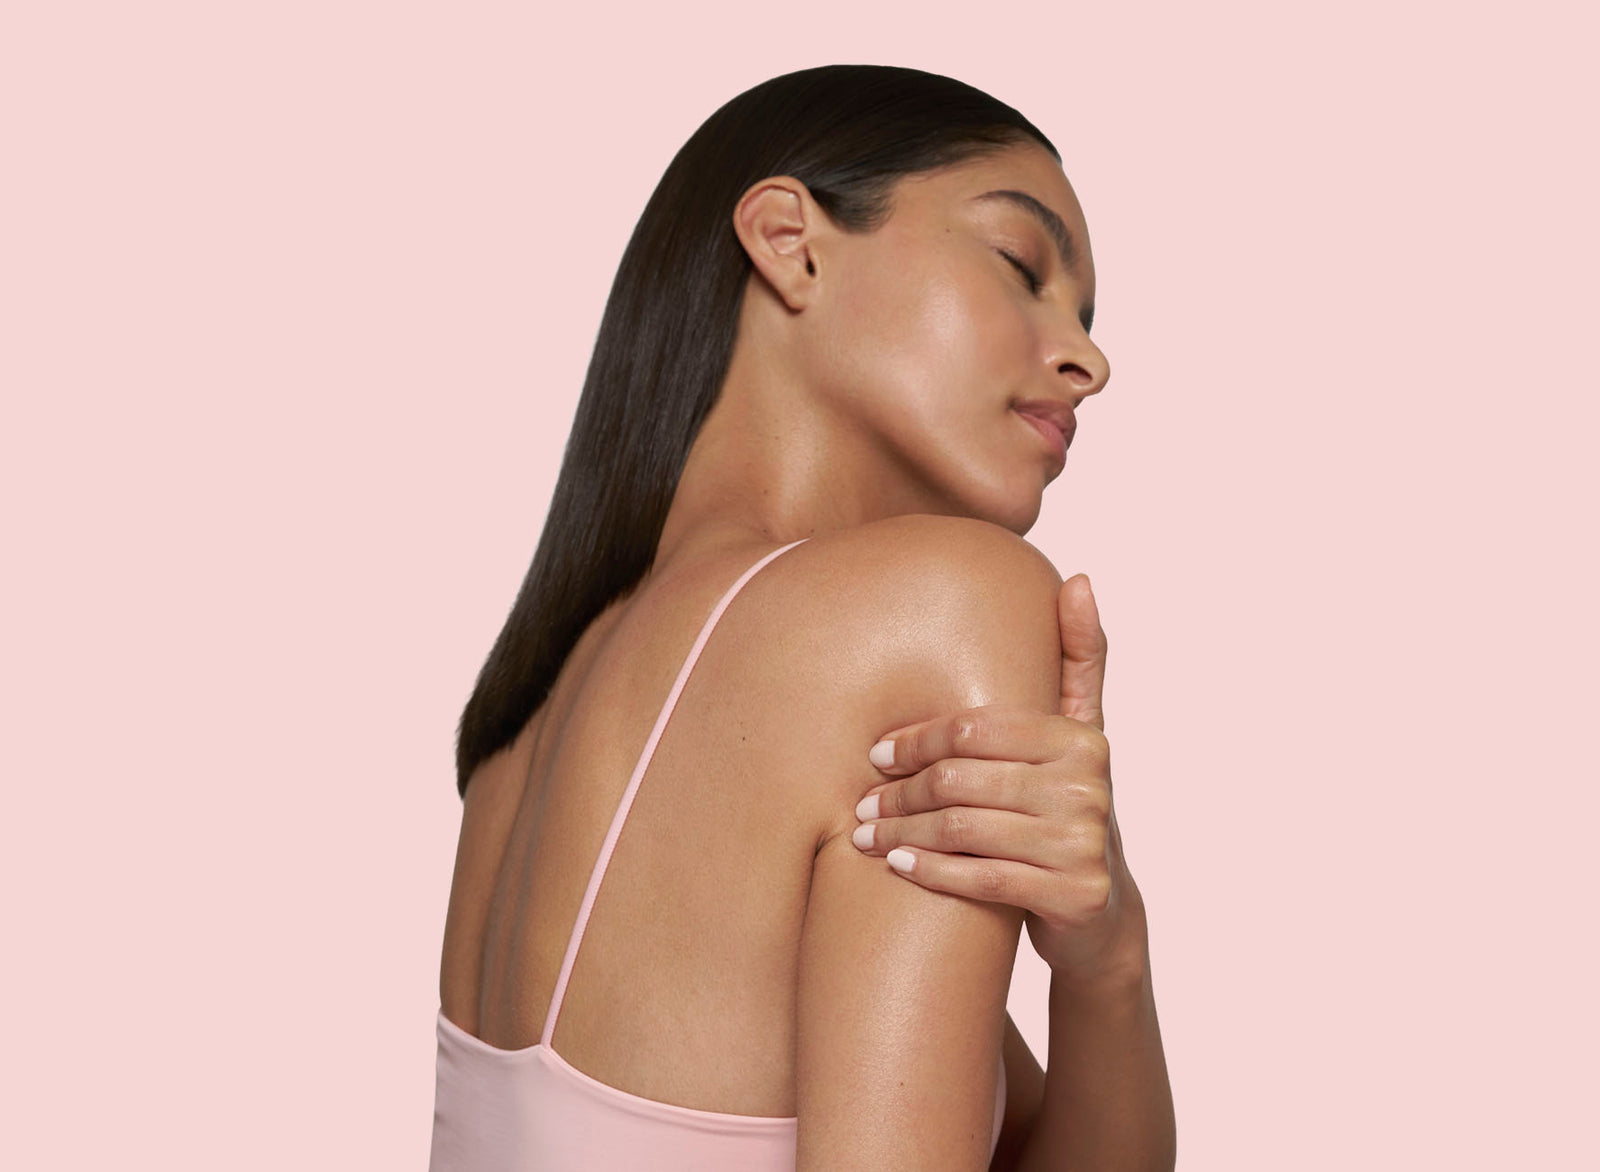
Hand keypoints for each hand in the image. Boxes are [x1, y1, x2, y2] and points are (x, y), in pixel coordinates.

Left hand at [850, 574, 1145, 984]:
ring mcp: (1083, 844)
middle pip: (962, 778)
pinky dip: (931, 872)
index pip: (975, 728)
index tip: (875, 753)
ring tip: (865, 834)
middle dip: (900, 791)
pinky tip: (896, 866)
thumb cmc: (1070, 805)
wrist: (1103, 911)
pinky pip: (981, 879)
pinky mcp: (1073, 895)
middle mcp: (1088, 787)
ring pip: (964, 828)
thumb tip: (1081, 579)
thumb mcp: (1083, 732)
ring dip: (902, 832)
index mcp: (1082, 738)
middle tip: (860, 801)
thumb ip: (1079, 658)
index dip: (917, 740)